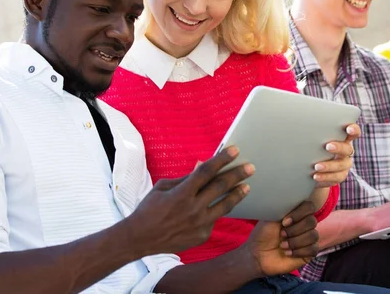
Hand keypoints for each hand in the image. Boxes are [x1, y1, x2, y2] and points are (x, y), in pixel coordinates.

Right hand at [129, 146, 253, 254]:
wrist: (139, 239)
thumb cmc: (150, 209)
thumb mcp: (163, 187)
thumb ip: (185, 178)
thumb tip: (202, 166)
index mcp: (181, 193)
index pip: (206, 172)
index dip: (222, 159)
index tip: (235, 150)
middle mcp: (193, 208)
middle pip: (221, 187)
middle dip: (237, 175)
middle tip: (250, 168)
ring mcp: (199, 224)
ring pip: (225, 206)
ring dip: (238, 194)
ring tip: (246, 187)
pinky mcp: (202, 236)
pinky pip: (213, 220)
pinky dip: (216, 211)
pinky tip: (220, 206)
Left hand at [243, 201, 319, 276]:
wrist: (258, 254)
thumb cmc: (263, 234)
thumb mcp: (270, 216)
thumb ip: (283, 206)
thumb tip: (291, 193)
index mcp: (296, 213)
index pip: (309, 206)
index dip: (299, 214)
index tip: (284, 221)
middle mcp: (304, 224)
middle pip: (312, 221)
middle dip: (295, 230)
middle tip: (281, 234)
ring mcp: (308, 238)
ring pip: (313, 236)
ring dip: (296, 241)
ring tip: (282, 245)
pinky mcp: (309, 253)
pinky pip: (314, 249)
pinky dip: (299, 251)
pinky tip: (288, 253)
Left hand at [313, 124, 360, 187]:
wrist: (312, 167)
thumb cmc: (315, 147)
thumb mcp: (316, 138)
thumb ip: (316, 132)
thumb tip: (302, 125)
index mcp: (343, 138)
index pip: (354, 132)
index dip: (354, 130)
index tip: (349, 129)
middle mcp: (347, 151)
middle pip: (347, 149)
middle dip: (338, 147)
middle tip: (327, 146)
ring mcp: (344, 164)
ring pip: (341, 165)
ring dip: (329, 166)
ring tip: (316, 166)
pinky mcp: (339, 176)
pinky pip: (335, 177)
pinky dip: (325, 177)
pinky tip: (315, 176)